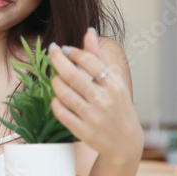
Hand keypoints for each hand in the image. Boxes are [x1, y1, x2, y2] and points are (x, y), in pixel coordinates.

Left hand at [48, 28, 142, 164]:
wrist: (125, 144)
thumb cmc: (117, 107)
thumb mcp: (114, 82)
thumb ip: (98, 57)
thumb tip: (89, 32)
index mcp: (114, 85)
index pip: (89, 61)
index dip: (72, 51)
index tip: (64, 48)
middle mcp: (105, 100)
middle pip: (71, 74)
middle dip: (56, 59)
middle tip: (51, 52)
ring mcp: (93, 117)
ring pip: (62, 92)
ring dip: (55, 81)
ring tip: (57, 78)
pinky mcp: (82, 131)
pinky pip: (59, 111)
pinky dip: (55, 101)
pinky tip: (58, 97)